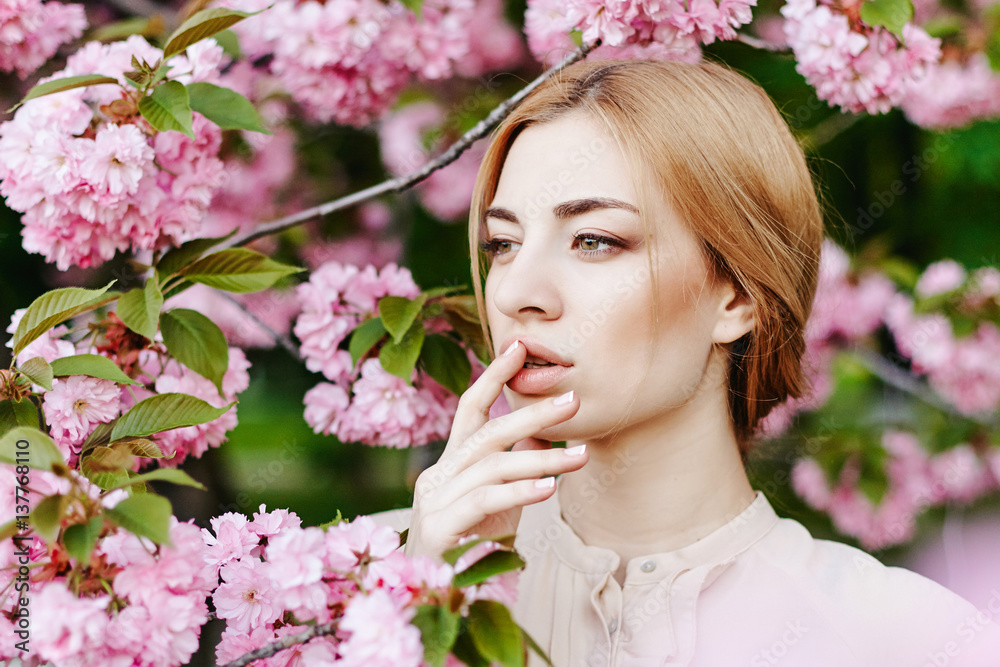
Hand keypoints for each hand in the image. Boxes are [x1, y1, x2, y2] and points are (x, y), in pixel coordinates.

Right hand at [405, 339, 588, 559]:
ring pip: (491, 465)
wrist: (429, 606)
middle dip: (531, 413)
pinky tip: (548, 488)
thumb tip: (544, 439)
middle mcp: (437, 477)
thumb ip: (514, 472)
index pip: (470, 411)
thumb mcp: (498, 507)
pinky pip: (483, 501)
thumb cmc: (468, 555)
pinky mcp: (438, 529)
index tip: (520, 348)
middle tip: (573, 401)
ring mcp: (434, 502)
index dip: (494, 377)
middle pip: (486, 433)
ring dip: (541, 458)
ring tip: (581, 455)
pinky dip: (517, 491)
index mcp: (449, 466)